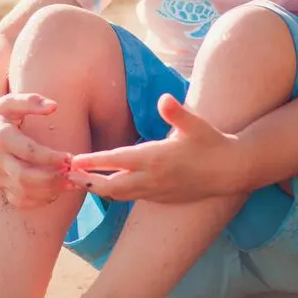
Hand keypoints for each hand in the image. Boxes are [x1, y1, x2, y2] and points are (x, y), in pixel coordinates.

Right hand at [0, 93, 74, 208]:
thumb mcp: (10, 102)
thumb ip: (31, 101)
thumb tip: (54, 106)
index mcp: (2, 138)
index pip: (28, 152)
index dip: (50, 157)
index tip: (70, 157)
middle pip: (25, 177)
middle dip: (52, 178)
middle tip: (73, 172)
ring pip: (24, 192)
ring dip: (50, 191)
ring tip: (71, 182)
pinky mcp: (1, 188)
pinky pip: (20, 201)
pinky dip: (40, 200)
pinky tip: (56, 191)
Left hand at [66, 94, 236, 202]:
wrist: (232, 170)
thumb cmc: (212, 142)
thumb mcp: (196, 124)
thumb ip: (178, 112)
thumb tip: (165, 99)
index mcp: (156, 158)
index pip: (117, 161)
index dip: (93, 162)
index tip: (73, 161)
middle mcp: (153, 179)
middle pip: (112, 186)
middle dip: (88, 182)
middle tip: (66, 177)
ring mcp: (157, 192)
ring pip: (121, 195)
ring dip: (99, 190)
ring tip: (80, 184)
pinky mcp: (163, 198)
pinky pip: (133, 198)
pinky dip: (116, 194)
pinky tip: (108, 188)